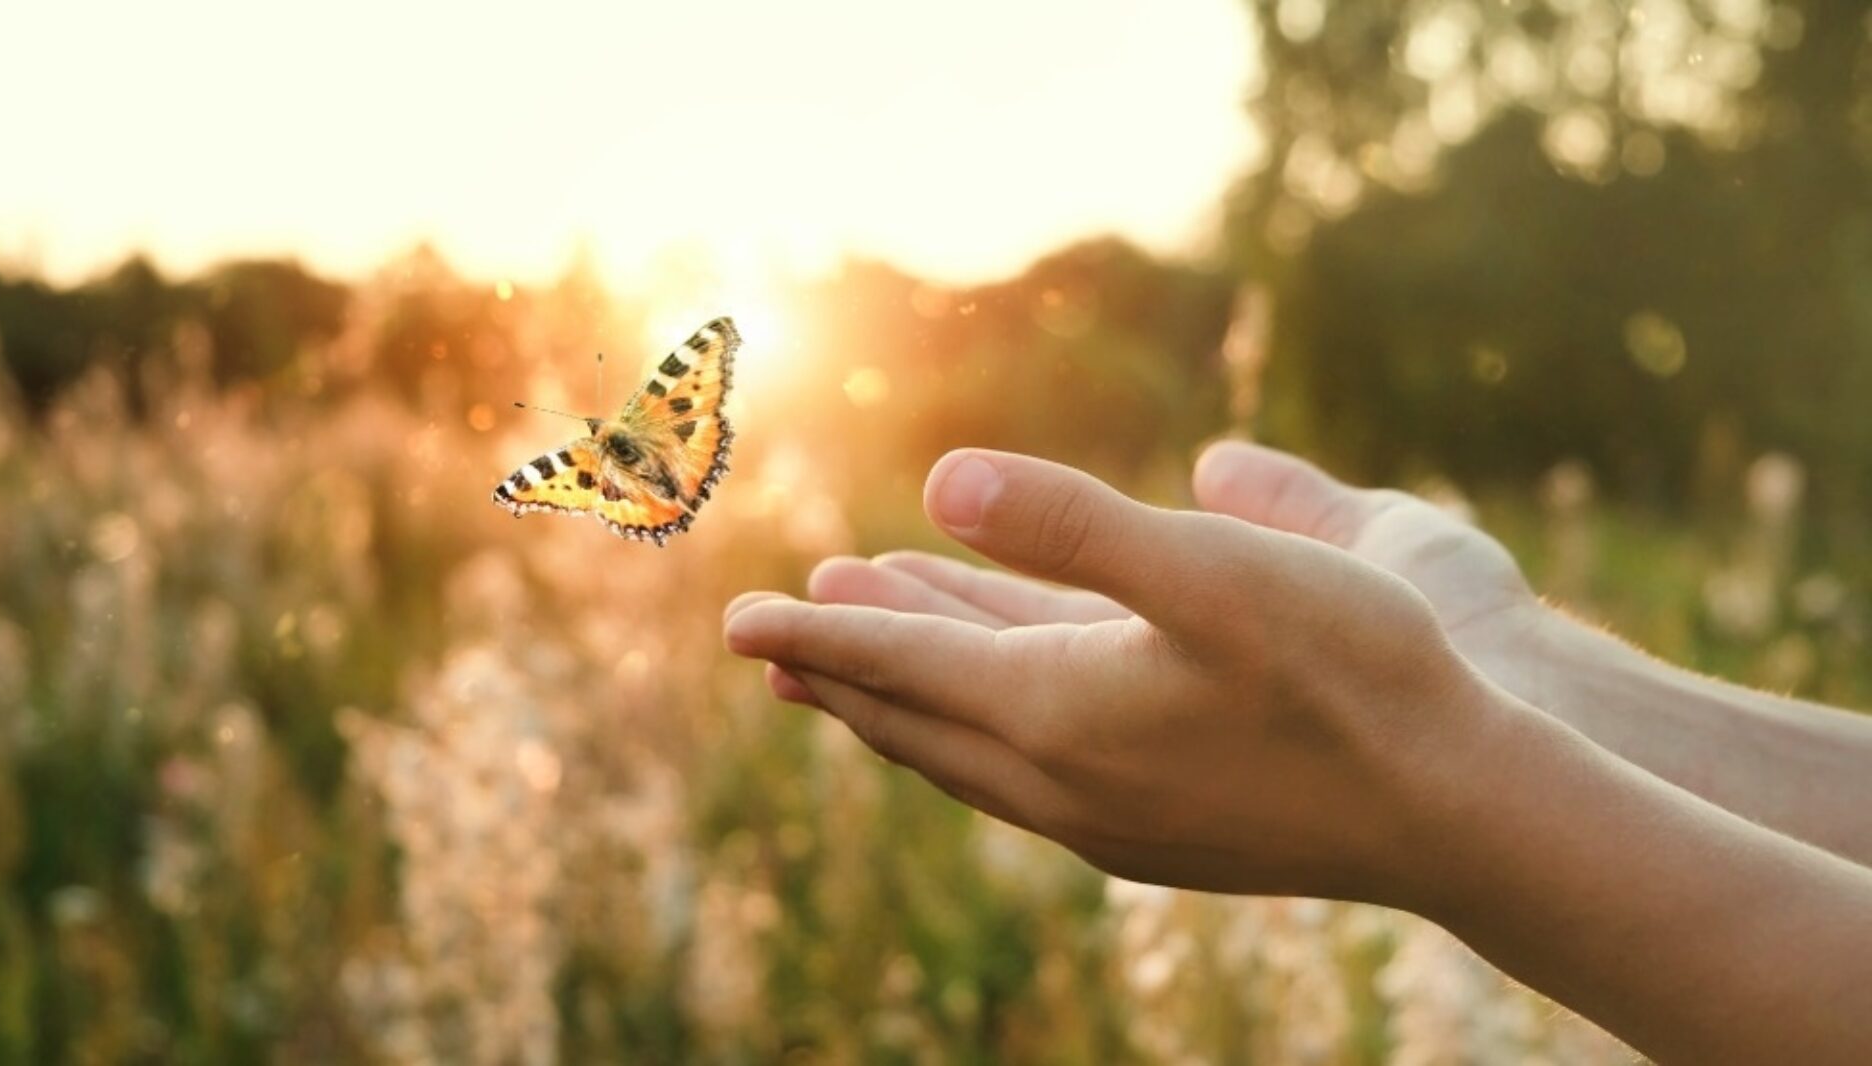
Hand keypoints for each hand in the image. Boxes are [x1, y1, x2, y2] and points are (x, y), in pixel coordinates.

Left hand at [724, 449, 1509, 906]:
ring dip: (905, 703)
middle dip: (842, 670)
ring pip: (966, 753)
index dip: (817, 634)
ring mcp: (1108, 819)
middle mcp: (1061, 782)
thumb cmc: (1350, 674)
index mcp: (1056, 712)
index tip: (737, 620)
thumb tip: (938, 483)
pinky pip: (1025, 775)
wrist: (1456, 813)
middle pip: (915, 719)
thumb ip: (1073, 526)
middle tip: (774, 639)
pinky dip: (979, 732)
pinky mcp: (1156, 832)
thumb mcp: (1212, 571)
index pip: (899, 669)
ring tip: (857, 668)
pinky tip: (997, 721)